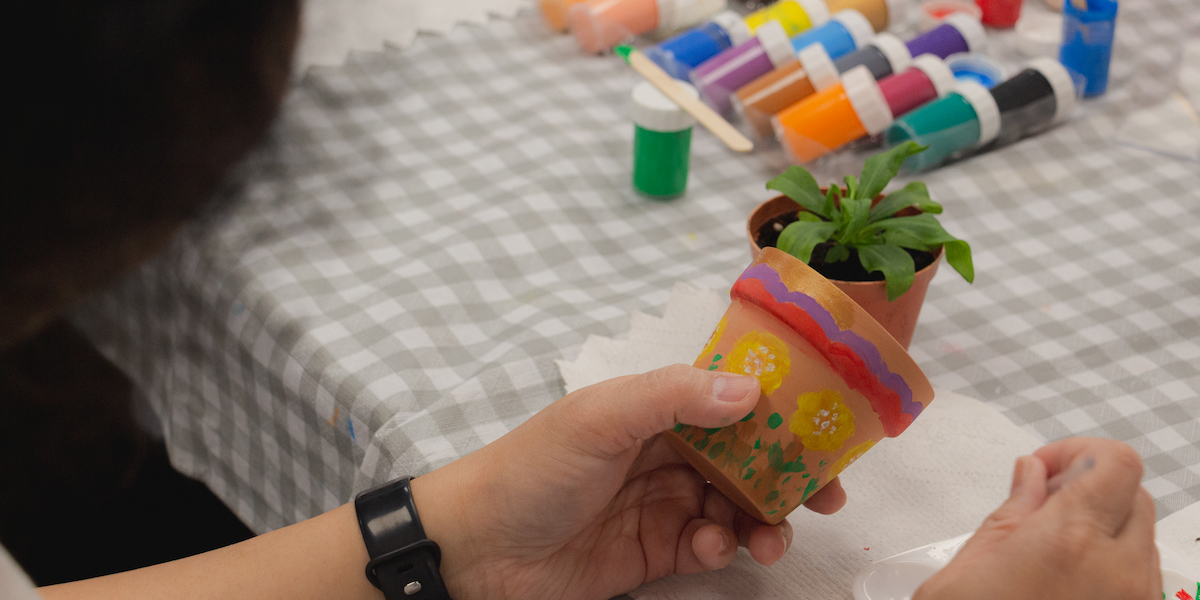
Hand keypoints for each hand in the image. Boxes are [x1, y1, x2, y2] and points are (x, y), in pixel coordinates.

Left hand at [412, 364, 846, 599]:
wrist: (477, 551)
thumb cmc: (533, 469)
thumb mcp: (598, 417)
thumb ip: (672, 397)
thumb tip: (751, 388)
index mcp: (653, 408)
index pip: (730, 400)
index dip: (780, 411)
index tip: (827, 427)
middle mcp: (666, 451)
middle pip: (747, 457)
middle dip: (789, 474)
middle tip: (828, 496)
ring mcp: (663, 503)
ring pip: (737, 507)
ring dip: (763, 520)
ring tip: (769, 538)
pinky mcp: (657, 553)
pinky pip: (711, 547)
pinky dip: (723, 549)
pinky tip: (710, 550)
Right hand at [915, 437, 1159, 599]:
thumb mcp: (966, 568)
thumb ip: (1012, 512)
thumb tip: (1032, 474)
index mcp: (1070, 539)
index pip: (1116, 462)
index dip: (1078, 453)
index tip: (1042, 472)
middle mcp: (1118, 570)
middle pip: (1135, 496)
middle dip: (1092, 491)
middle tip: (1040, 510)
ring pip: (1142, 540)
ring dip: (1105, 532)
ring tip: (1050, 557)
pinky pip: (1139, 582)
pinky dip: (1111, 569)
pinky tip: (1063, 586)